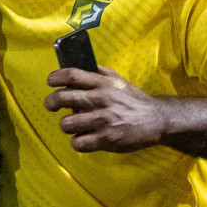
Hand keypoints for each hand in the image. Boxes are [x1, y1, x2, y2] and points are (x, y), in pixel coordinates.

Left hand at [44, 66, 167, 152]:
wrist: (155, 120)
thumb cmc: (132, 99)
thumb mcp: (117, 79)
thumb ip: (97, 72)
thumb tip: (75, 64)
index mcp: (102, 84)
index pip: (72, 75)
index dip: (56, 78)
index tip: (50, 82)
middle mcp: (100, 100)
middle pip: (64, 98)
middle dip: (52, 102)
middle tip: (51, 106)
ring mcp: (103, 121)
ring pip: (67, 123)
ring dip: (66, 125)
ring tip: (72, 125)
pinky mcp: (107, 139)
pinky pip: (79, 142)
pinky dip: (77, 142)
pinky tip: (82, 138)